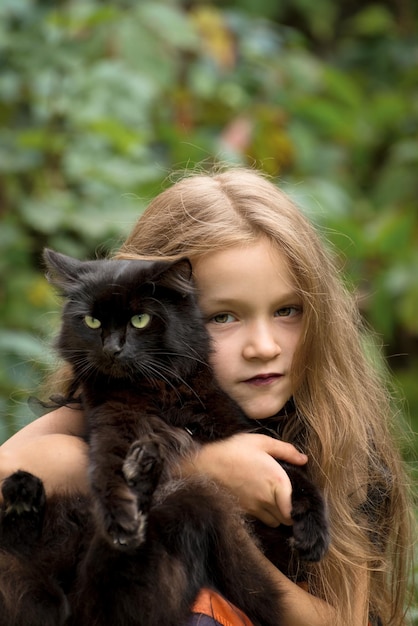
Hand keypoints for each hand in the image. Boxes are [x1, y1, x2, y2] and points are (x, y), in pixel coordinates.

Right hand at [186, 433, 306, 526]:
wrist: (205, 464)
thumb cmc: (234, 450)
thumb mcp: (261, 442)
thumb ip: (286, 450)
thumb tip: (304, 459)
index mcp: (277, 480)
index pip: (294, 509)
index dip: (299, 509)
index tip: (298, 501)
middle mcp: (267, 498)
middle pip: (286, 519)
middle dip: (290, 512)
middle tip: (288, 500)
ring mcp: (254, 507)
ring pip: (274, 522)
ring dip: (277, 515)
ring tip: (273, 501)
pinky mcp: (243, 511)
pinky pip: (259, 520)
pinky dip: (263, 515)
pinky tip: (258, 501)